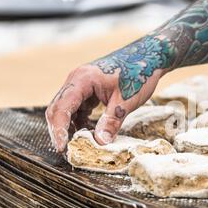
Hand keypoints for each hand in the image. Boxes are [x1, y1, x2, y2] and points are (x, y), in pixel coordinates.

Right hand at [46, 60, 163, 152]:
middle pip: (58, 108)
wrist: (150, 56)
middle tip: (66, 151)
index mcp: (82, 79)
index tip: (62, 148)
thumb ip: (112, 122)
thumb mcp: (125, 101)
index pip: (61, 107)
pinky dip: (79, 121)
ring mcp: (82, 84)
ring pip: (66, 108)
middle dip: (60, 129)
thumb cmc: (139, 74)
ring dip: (69, 126)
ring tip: (78, 145)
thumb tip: (101, 143)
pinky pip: (77, 107)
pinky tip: (87, 133)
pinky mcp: (89, 89)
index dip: (59, 129)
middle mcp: (77, 80)